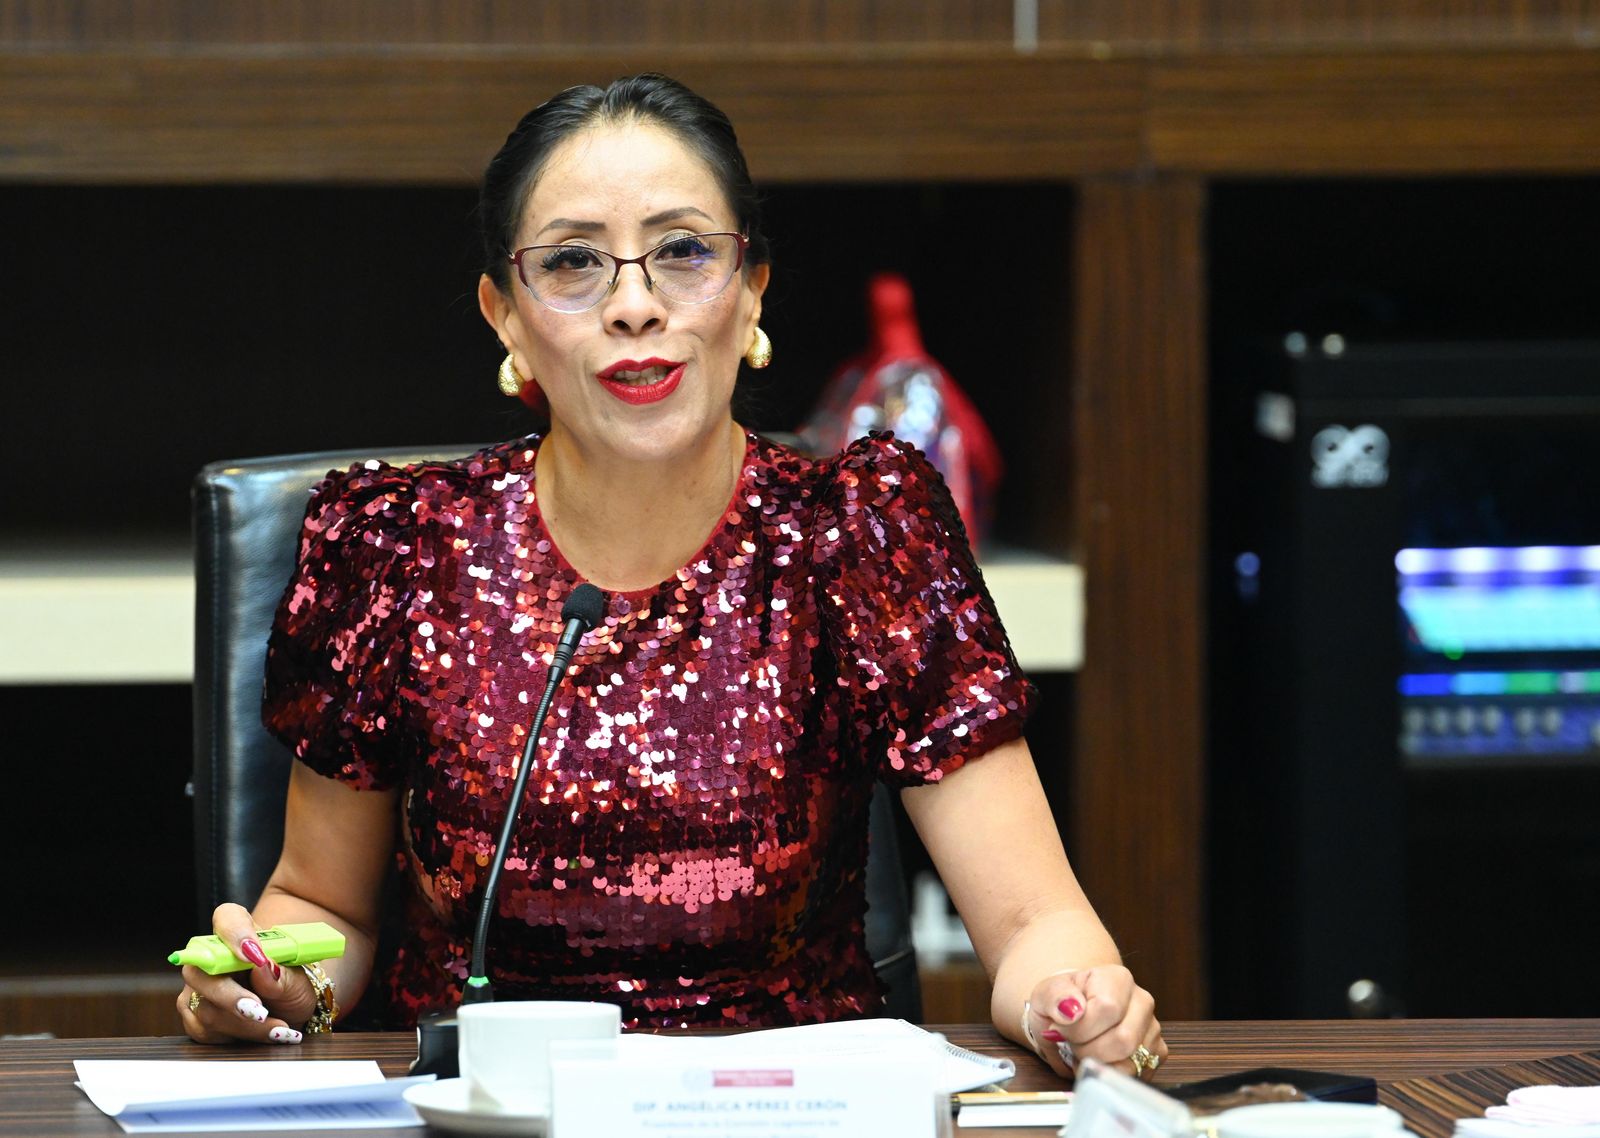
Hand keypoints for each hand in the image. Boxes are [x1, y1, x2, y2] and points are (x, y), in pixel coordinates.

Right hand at [176, 903, 316, 1044]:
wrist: (290, 1010)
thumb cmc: (292, 985)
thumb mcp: (299, 981)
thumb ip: (282, 976)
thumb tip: (262, 967)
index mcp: (242, 934)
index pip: (227, 917)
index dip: (234, 933)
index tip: (252, 955)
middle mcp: (213, 958)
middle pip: (201, 971)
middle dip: (231, 997)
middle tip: (260, 1011)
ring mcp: (199, 988)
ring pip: (206, 1009)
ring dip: (246, 1025)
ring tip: (280, 1027)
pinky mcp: (196, 1017)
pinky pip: (205, 1031)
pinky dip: (239, 1037)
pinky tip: (265, 1035)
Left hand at [1024, 965, 1164, 1080]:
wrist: (1072, 1015)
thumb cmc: (1061, 1003)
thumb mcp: (1046, 993)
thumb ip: (1055, 997)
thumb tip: (1071, 1011)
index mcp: (1118, 978)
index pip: (1107, 1008)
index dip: (1079, 1028)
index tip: (1058, 1029)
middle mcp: (1142, 1001)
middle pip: (1123, 1040)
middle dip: (1087, 1050)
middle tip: (1070, 1044)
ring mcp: (1152, 1029)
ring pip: (1129, 1063)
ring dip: (1097, 1065)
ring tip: (1081, 1052)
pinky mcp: (1156, 1054)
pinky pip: (1134, 1076)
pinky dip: (1108, 1075)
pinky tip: (1096, 1061)